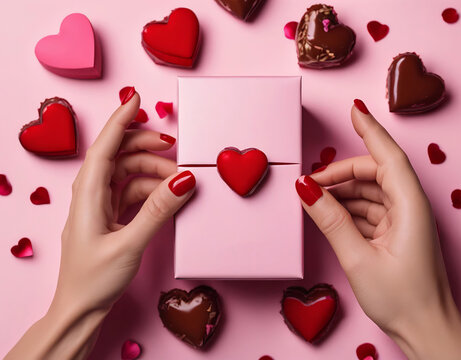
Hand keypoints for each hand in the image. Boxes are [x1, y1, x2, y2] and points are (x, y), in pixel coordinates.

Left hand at [6, 89, 195, 359]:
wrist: (81, 308)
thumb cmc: (94, 279)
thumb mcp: (130, 243)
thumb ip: (158, 211)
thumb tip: (183, 181)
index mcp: (88, 194)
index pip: (104, 146)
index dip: (120, 119)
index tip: (136, 98)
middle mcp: (92, 193)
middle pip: (119, 155)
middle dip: (146, 147)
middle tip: (174, 148)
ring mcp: (101, 205)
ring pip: (128, 173)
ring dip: (153, 172)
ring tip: (178, 182)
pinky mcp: (110, 216)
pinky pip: (133, 191)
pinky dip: (151, 189)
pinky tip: (167, 196)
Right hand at [296, 100, 460, 359]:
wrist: (425, 329)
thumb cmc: (402, 299)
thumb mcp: (358, 258)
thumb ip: (330, 220)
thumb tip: (305, 190)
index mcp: (410, 206)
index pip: (388, 156)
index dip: (370, 130)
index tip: (353, 109)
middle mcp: (409, 207)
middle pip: (373, 173)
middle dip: (339, 173)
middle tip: (308, 182)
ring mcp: (402, 219)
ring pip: (368, 191)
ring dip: (340, 192)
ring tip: (313, 199)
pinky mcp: (395, 231)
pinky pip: (367, 209)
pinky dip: (346, 209)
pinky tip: (328, 214)